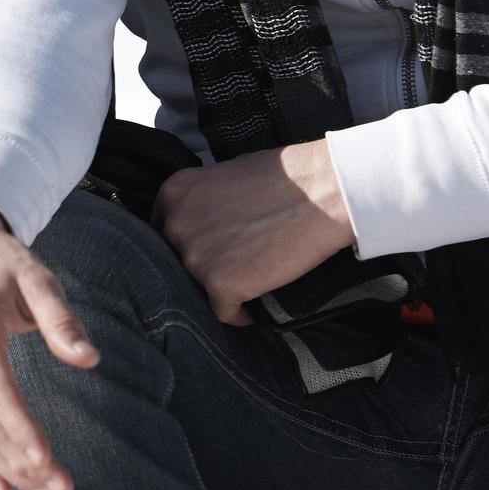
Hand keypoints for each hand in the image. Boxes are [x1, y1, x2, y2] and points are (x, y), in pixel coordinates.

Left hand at [152, 140, 355, 324]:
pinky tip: (255, 307)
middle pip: (177, 261)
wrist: (325, 191)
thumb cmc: (286, 177)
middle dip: (203, 267)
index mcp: (174, 193)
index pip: (163, 233)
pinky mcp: (220, 283)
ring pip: (199, 287)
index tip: (208, 253)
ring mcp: (195, 256)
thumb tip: (202, 224)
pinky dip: (239, 313)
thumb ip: (204, 202)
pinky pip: (223, 312)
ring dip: (222, 288)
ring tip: (251, 281)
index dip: (188, 245)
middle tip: (234, 267)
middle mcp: (175, 224)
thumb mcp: (226, 176)